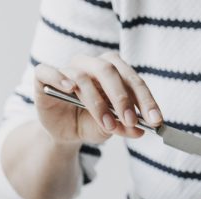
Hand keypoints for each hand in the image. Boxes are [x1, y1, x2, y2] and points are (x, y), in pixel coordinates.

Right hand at [33, 52, 162, 144]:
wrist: (65, 131)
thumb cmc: (91, 122)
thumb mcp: (111, 128)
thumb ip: (124, 127)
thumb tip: (139, 130)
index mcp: (114, 71)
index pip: (132, 80)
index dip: (146, 100)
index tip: (156, 120)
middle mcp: (91, 65)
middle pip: (110, 71)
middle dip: (123, 98)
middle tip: (132, 121)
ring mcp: (68, 69)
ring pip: (83, 77)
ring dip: (98, 104)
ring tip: (107, 125)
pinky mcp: (44, 77)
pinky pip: (49, 71)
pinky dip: (59, 77)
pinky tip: (69, 88)